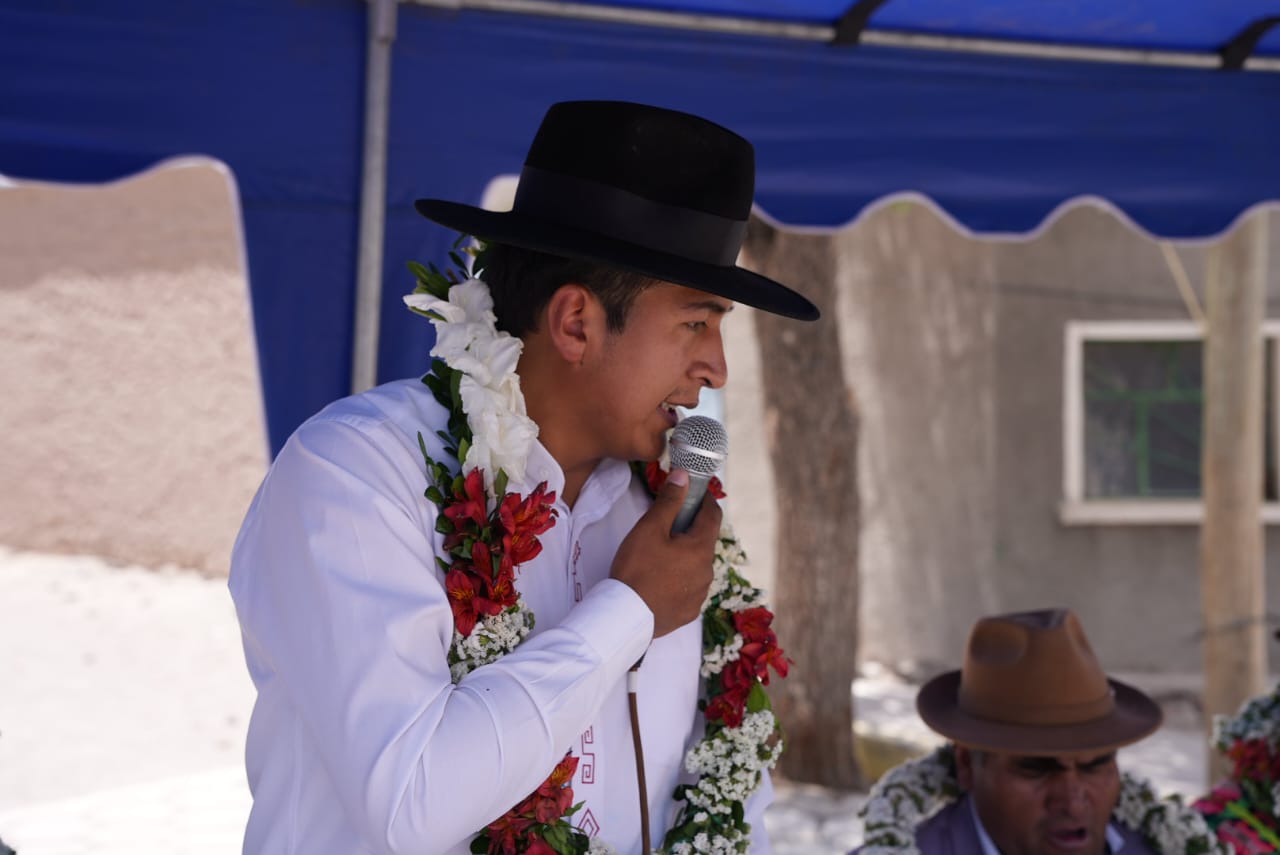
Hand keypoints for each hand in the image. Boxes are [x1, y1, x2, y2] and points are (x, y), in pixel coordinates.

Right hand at [610, 469, 721, 637]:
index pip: (713, 515)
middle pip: (703, 541)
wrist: (625, 618)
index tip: (693, 492)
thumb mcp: (650, 529)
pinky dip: (679, 579)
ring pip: (696, 565)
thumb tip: (684, 476)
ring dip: (684, 556)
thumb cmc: (637, 569)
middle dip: (689, 530)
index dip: (704, 500)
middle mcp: (708, 571)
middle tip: (666, 525)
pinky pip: (689, 587)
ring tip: (659, 556)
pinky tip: (660, 580)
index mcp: (701, 548)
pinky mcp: (689, 611)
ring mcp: (700, 594)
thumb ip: (669, 501)